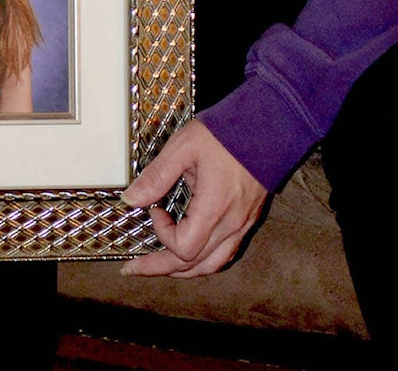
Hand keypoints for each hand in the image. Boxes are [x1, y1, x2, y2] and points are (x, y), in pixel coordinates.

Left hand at [121, 120, 267, 276]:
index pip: (183, 247)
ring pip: (212, 265)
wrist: (266, 128)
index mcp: (214, 208)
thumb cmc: (225, 134)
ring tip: (160, 267)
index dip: (162, 233)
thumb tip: (131, 199)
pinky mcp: (247, 221)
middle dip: (160, 267)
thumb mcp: (184, 147)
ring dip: (183, 269)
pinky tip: (193, 253)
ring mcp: (242, 226)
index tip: (156, 209)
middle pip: (194, 264)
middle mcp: (231, 225)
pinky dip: (204, 260)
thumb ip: (157, 175)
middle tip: (134, 268)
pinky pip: (226, 254)